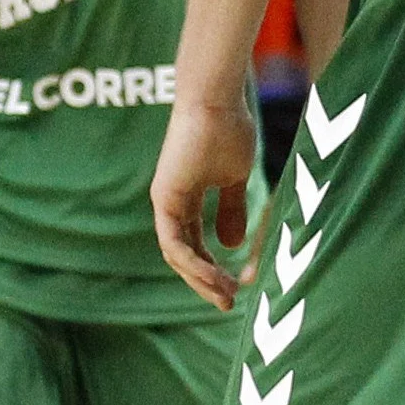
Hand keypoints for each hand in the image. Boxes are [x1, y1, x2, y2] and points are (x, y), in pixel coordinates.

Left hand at [151, 88, 261, 309]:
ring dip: (202, 280)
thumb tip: (234, 245)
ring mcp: (165, 202)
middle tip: (229, 304)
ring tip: (227, 297)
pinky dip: (195, 264)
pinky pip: (176, 244)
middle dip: (206, 283)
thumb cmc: (229, 129)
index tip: (239, 286)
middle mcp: (171, 204)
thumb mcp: (235, 178)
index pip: (195, 245)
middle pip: (184, 256)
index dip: (214, 268)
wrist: (217, 100)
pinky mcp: (166, 199)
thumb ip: (232, 210)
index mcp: (186, 199)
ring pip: (178, 256)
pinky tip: (216, 277)